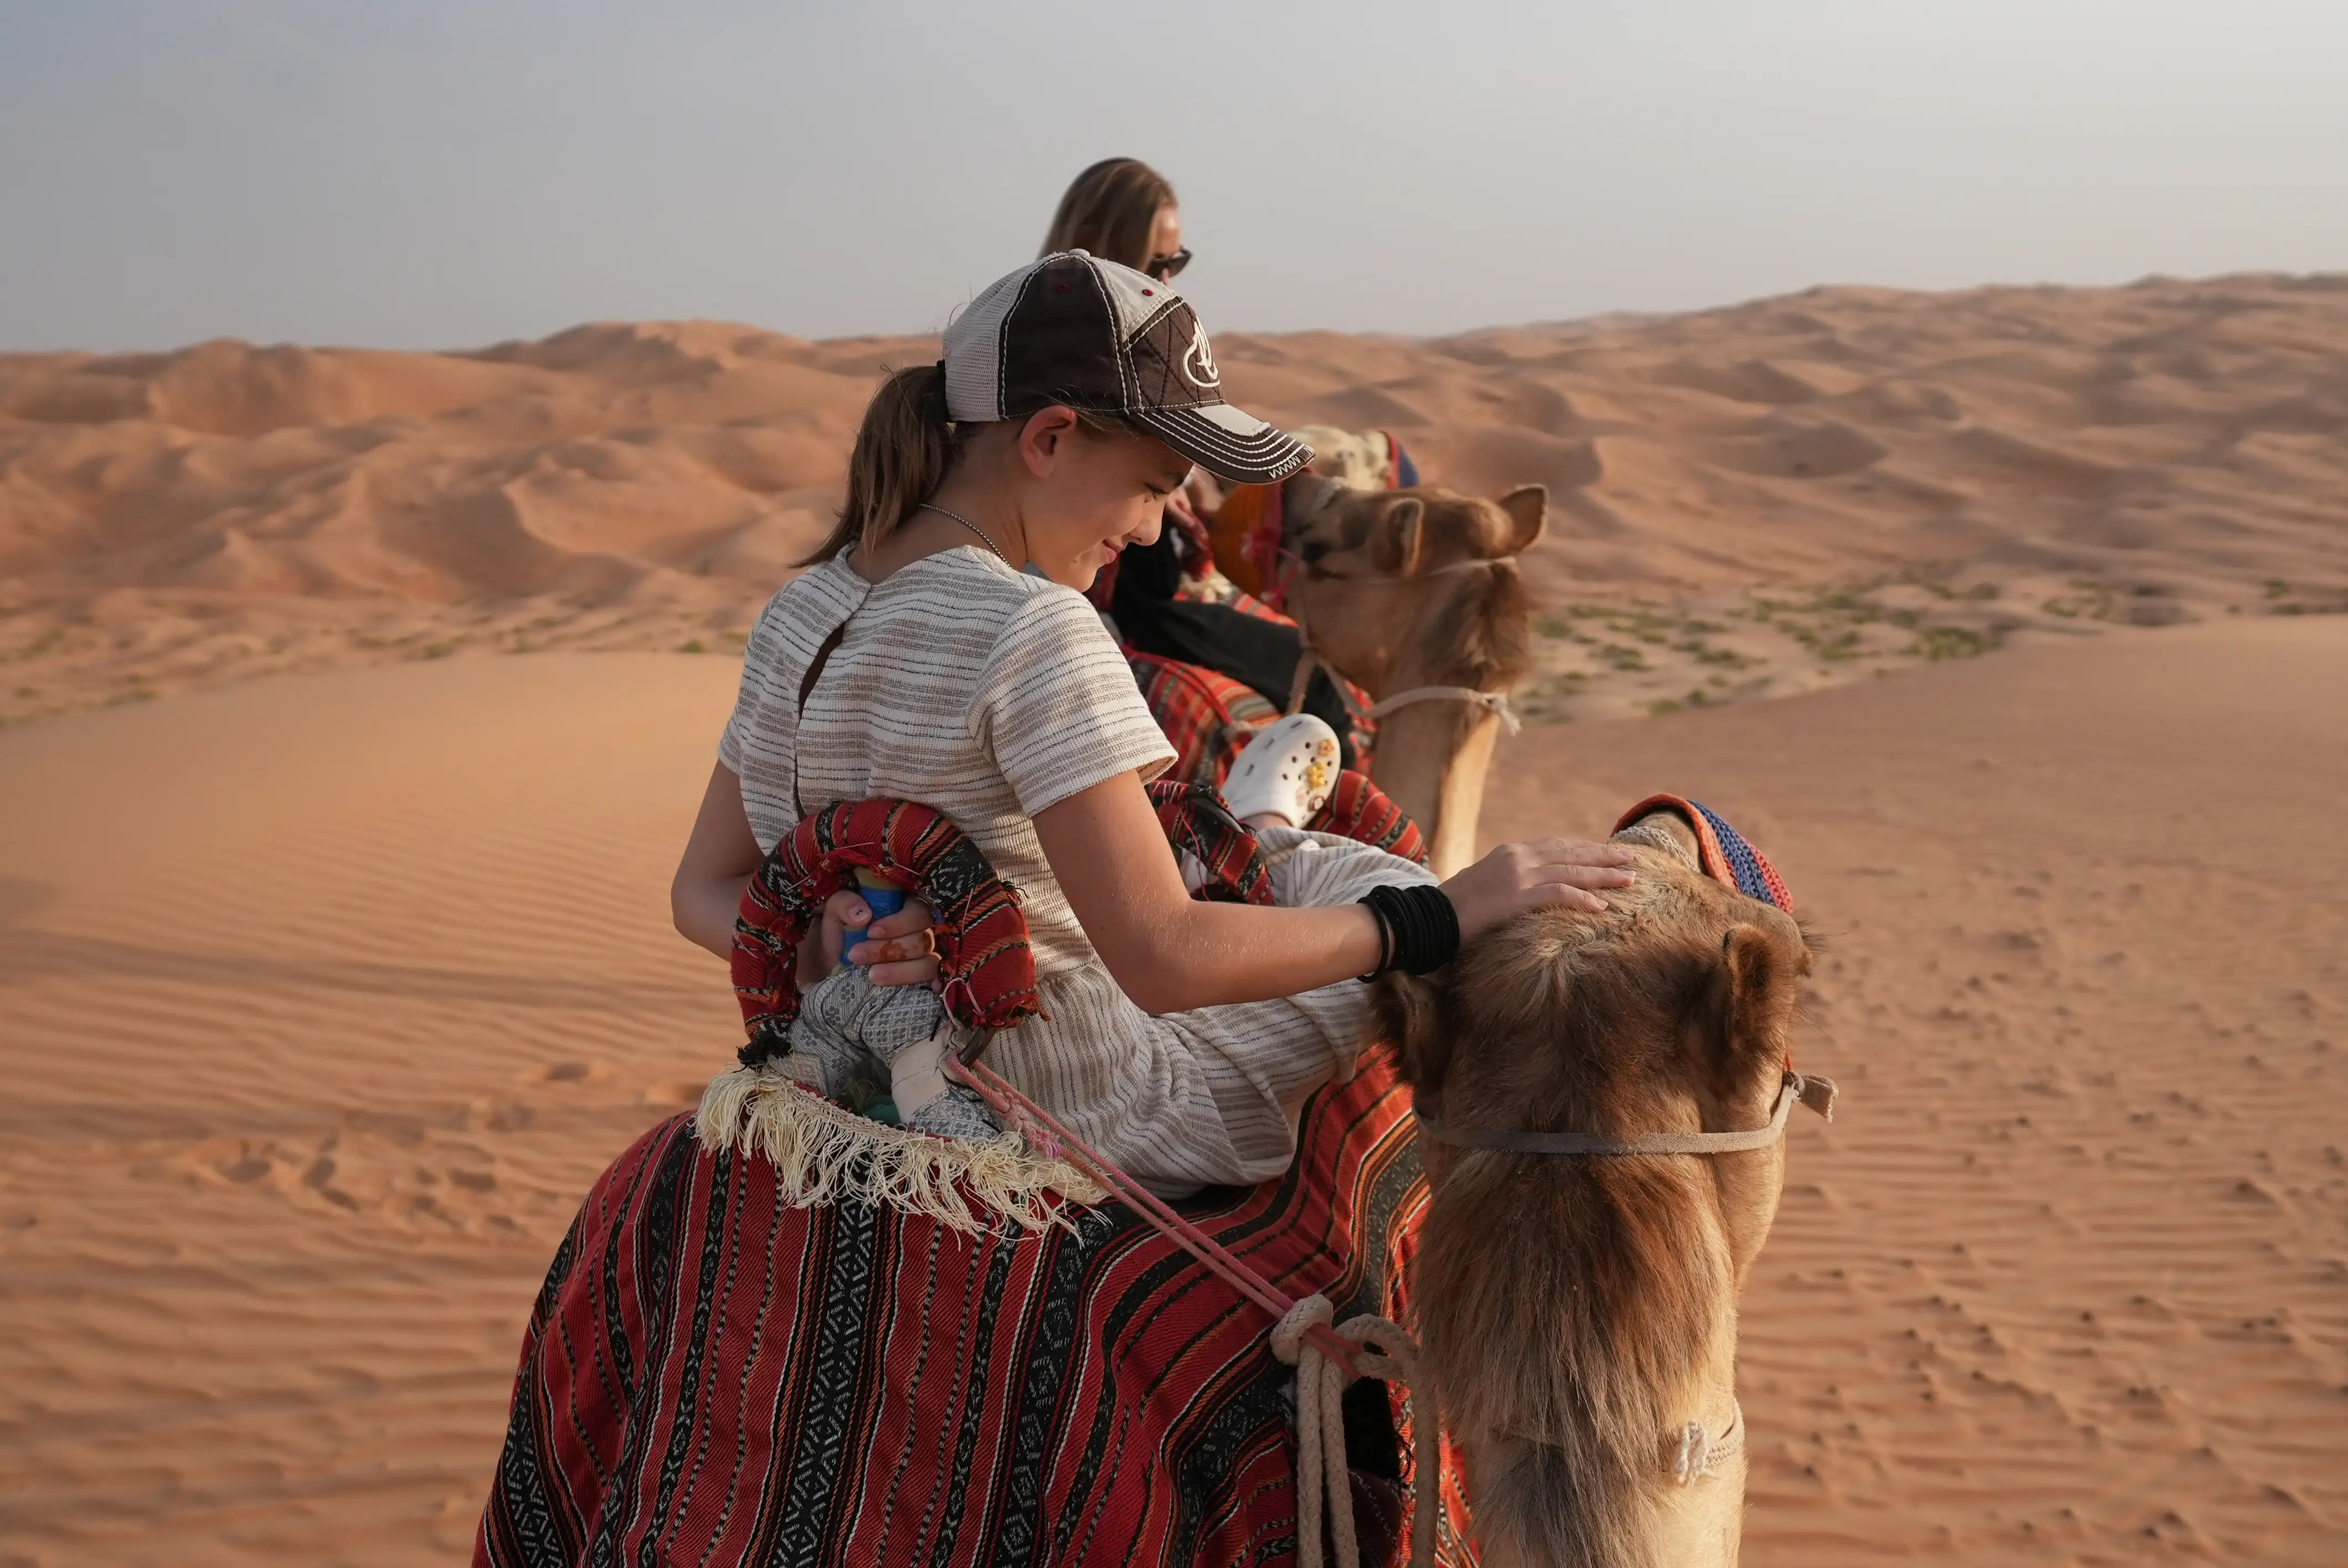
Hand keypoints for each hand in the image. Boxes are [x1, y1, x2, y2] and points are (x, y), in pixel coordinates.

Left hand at [805, 889, 940, 988]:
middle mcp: (920, 932)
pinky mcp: (921, 980)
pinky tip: (910, 991)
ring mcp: (923, 958)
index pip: (918, 912)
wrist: (830, 965)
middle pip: (923, 940)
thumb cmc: (840, 933)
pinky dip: (928, 985)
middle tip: (857, 955)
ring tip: (872, 976)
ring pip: (928, 964)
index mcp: (905, 908)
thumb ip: (845, 904)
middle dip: (890, 950)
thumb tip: (864, 915)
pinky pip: (933, 982)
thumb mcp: (835, 912)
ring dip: (901, 971)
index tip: (871, 932)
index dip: (900, 923)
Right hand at [1439, 839, 1636, 942]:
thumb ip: (1506, 880)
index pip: (1556, 846)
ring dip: (1604, 876)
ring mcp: (1518, 876)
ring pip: (1572, 871)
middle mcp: (1517, 858)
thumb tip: (1523, 890)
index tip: (1605, 852)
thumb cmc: (1453, 906)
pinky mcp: (1517, 897)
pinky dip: (1583, 898)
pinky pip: (1559, 895)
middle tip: (1631, 859)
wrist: (1429, 916)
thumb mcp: (1482, 883)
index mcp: (1510, 852)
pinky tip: (1602, 906)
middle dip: (1603, 856)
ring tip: (1630, 880)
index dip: (1584, 850)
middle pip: (1570, 854)